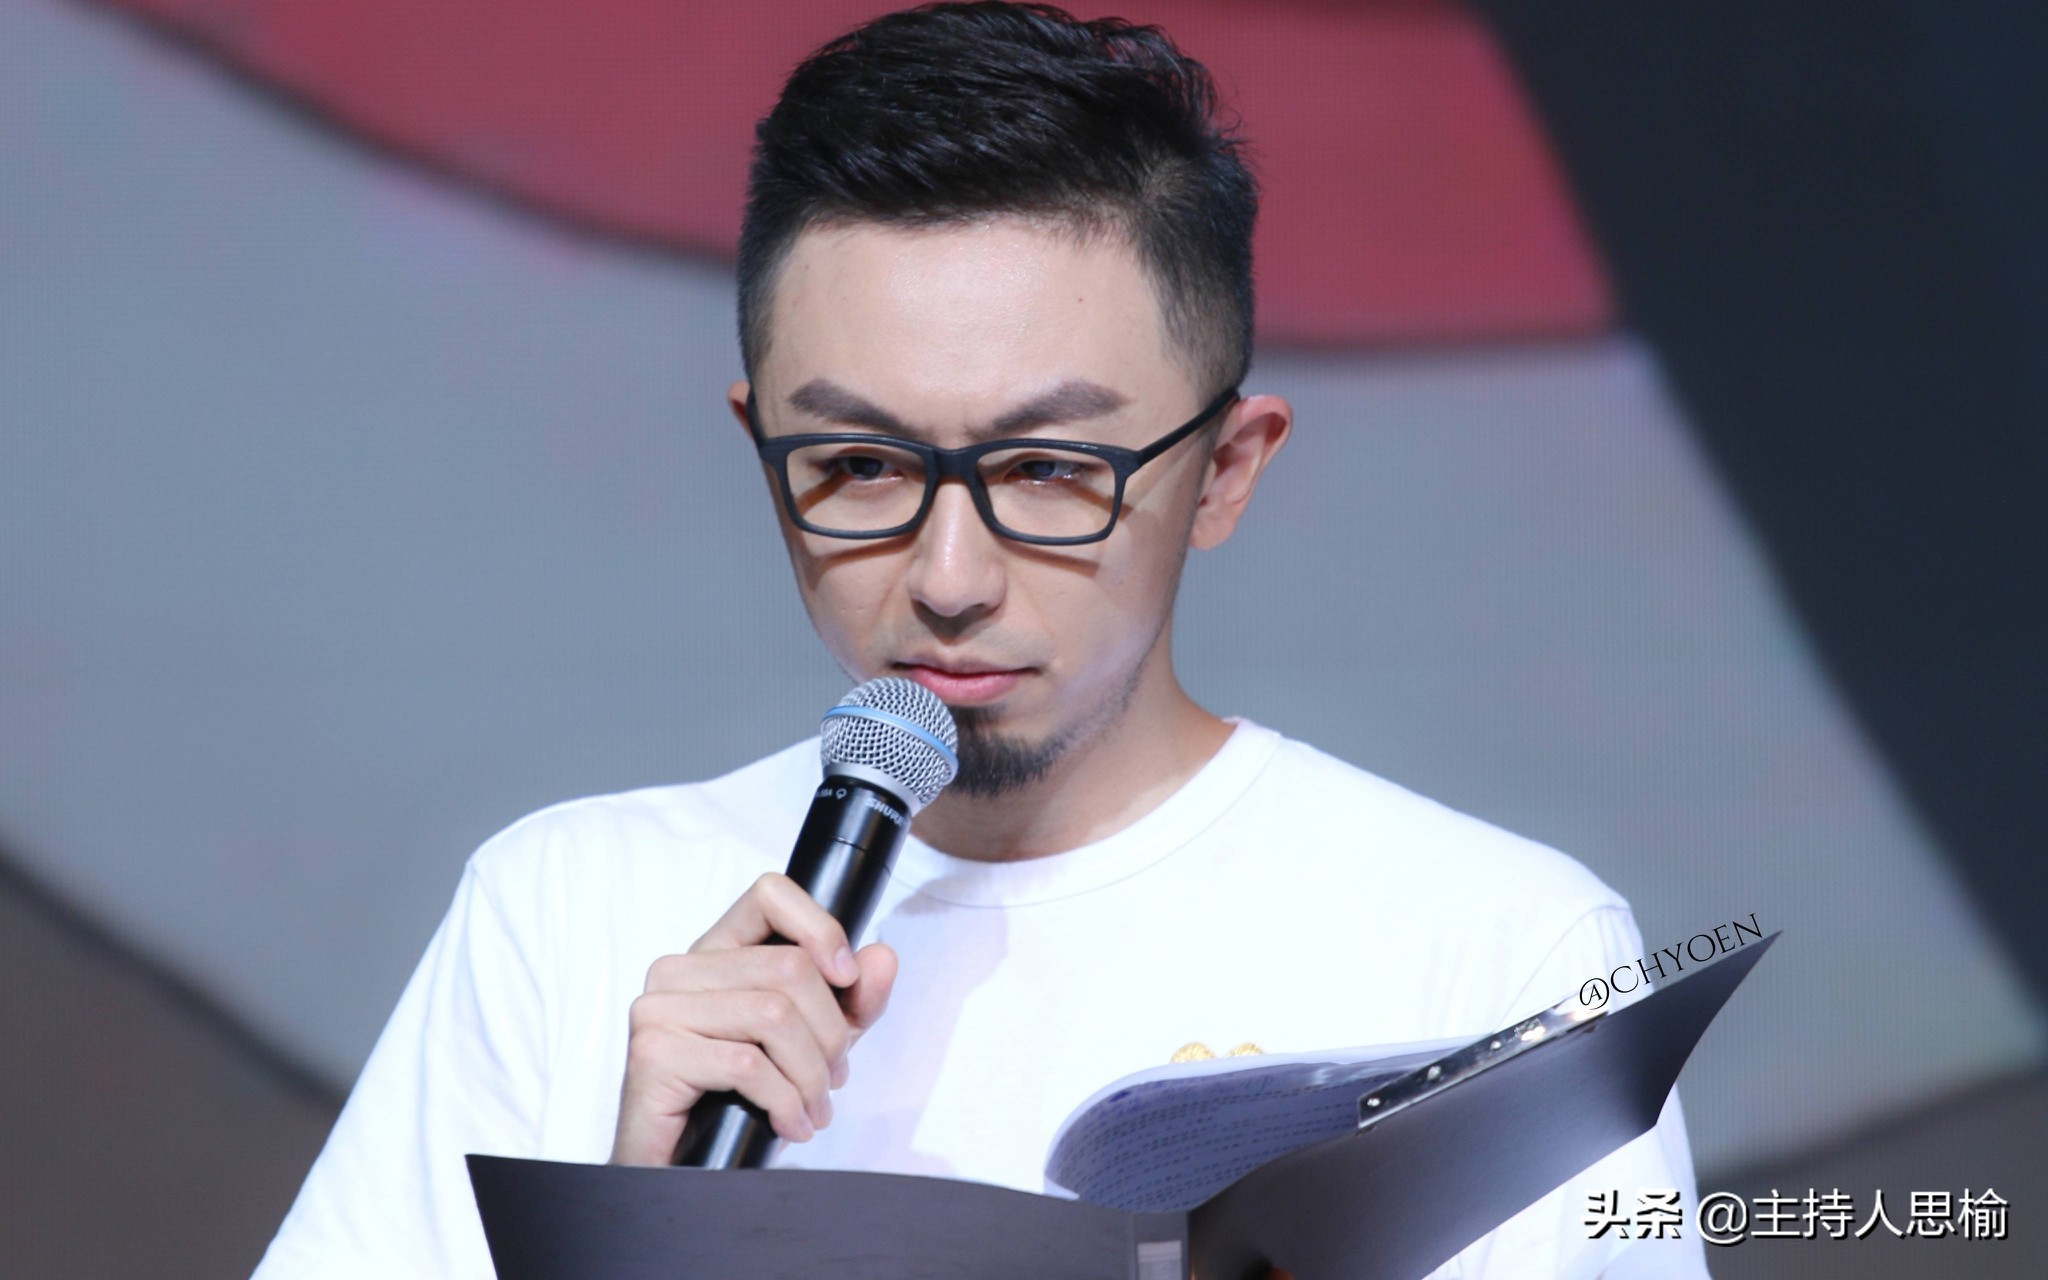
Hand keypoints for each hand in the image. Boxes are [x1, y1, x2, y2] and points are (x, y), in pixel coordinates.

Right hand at [609, 872, 897, 1164]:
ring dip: (810, 1075)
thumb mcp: (814, 1043)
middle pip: (788, 968)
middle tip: (833, 1079)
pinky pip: (746, 1064)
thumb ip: (853, 1000)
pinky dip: (784, 1100)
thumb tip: (882, 957)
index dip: (820, 927)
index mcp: (716, 952)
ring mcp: (660, 1008)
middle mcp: (680, 969)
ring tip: (814, 1109)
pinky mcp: (654, 1052)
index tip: (846, 978)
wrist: (679, 1171)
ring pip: (773, 1015)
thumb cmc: (738, 1100)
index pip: (769, 894)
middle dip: (830, 1033)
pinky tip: (789, 1124)